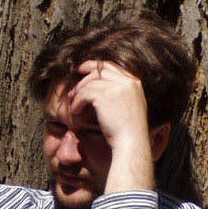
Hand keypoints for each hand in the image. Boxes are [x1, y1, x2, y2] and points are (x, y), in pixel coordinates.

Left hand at [68, 61, 164, 192]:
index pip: (112, 66)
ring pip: (90, 82)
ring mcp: (116, 87)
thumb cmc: (130, 131)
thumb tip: (104, 89)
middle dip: (84, 76)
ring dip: (78, 92)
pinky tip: (75, 111)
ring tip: (73, 102)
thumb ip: (122, 93)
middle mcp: (126, 81)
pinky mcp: (104, 95)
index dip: (95, 66)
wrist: (131, 142)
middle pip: (99, 70)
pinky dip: (77, 102)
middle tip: (73, 87)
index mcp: (134, 82)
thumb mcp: (132, 106)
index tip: (83, 69)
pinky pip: (84, 93)